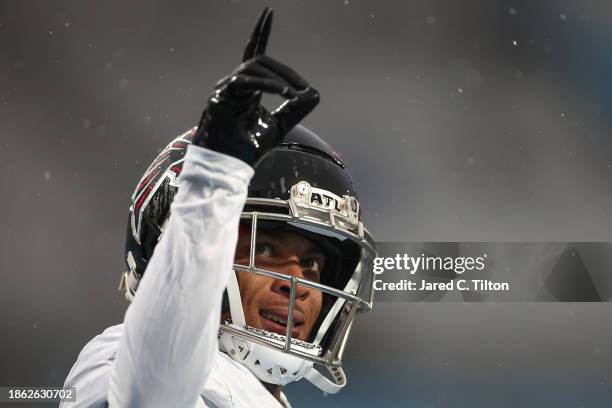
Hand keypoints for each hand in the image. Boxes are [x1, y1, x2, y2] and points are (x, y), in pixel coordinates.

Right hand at [192, 7, 319, 165]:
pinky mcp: (219, 98)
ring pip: (252, 68)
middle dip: (285, 71)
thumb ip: (295, 109)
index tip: (269, 12)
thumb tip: (315, 93)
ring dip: (277, 79)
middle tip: (302, 88)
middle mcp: (233, 85)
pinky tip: (281, 93)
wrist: (230, 168)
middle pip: (259, 60)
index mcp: (246, 89)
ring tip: (293, 94)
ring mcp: (224, 90)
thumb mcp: (280, 126)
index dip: (261, 32)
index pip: (254, 54)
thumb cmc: (248, 149)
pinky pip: (242, 82)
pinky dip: (265, 85)